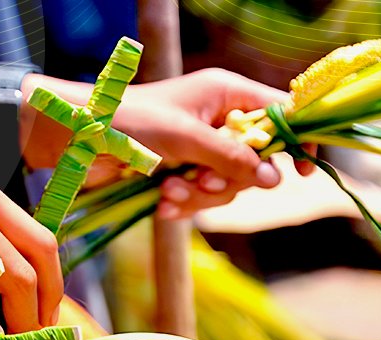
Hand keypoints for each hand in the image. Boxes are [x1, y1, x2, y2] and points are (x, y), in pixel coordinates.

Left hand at [110, 68, 317, 217]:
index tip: (304, 171)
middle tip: (202, 182)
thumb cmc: (129, 123)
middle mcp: (218, 120)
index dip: (296, 140)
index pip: (281, 112)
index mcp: (226, 94)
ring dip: (199, 196)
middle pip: (255, 161)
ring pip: (228, 186)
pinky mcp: (180, 173)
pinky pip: (201, 199)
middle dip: (229, 180)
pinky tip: (161, 204)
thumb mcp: (187, 138)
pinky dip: (183, 205)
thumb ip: (232, 157)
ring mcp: (199, 148)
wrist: (76, 140)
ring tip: (169, 193)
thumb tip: (274, 178)